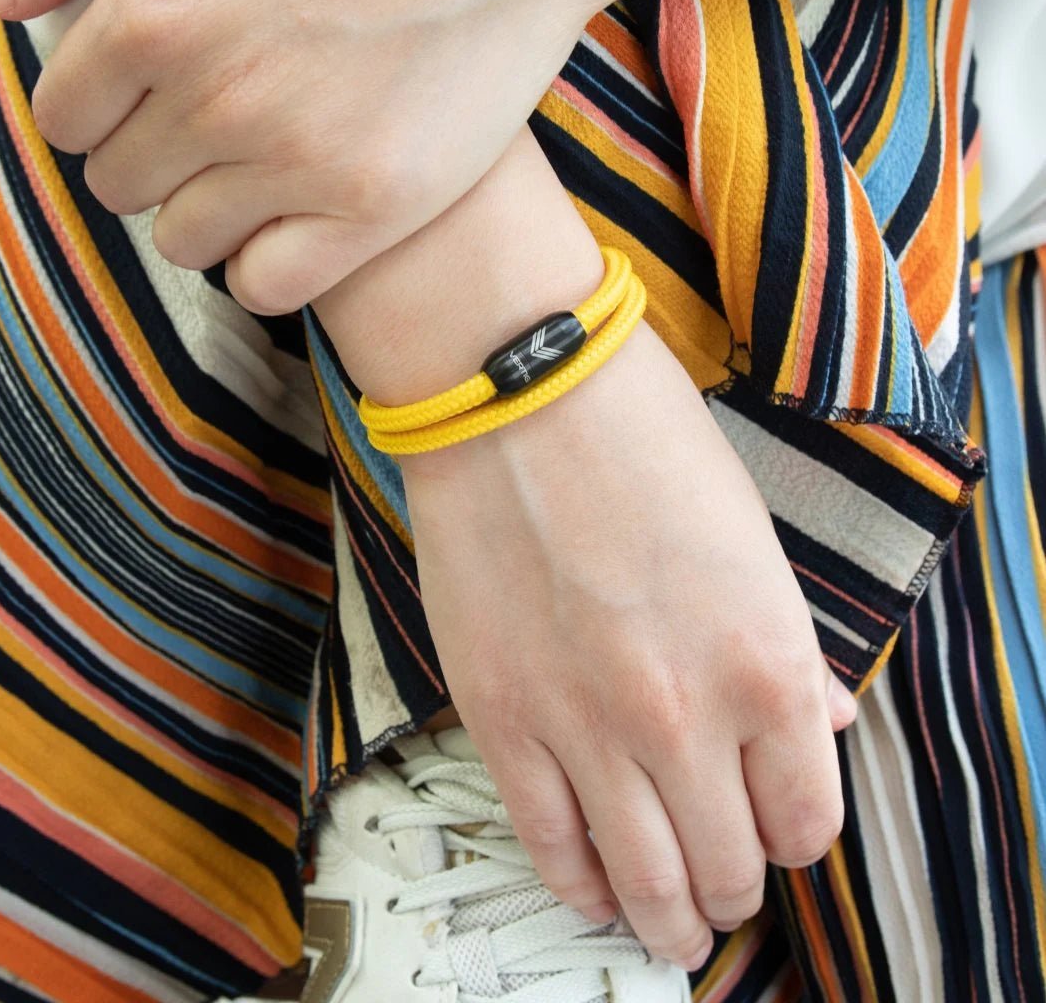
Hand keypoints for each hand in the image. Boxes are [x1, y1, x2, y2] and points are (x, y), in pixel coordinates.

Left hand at [0, 0, 665, 313]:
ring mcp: (299, 162)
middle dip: (146, 151)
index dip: (95, 103)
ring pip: (184, 240)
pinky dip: (258, 262)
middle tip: (205, 117)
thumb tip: (5, 5)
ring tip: (251, 165)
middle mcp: (216, 99)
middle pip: (121, 182)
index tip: (139, 89)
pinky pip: (267, 285)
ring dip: (201, 208)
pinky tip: (285, 220)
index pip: (66, 112)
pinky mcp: (375, 208)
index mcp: (158, 6)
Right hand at [398, 321, 855, 968]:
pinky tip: (594, 891)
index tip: (779, 828)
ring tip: (668, 926)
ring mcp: (587, 726)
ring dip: (666, 919)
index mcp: (767, 662)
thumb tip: (820, 720)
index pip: (806, 822)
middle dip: (735, 885)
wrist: (521, 395)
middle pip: (729, 867)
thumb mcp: (750, 539)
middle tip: (726, 881)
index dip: (796, 837)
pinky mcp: (501, 720)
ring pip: (645, 883)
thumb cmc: (645, 444)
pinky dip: (581, 887)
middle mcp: (686, 716)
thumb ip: (787, 648)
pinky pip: (550, 845)